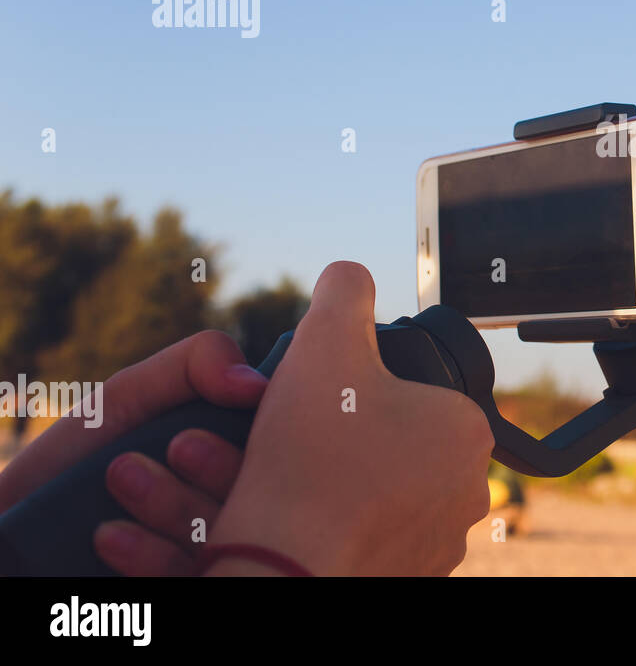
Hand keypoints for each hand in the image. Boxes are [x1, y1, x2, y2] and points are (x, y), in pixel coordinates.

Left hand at [0, 329, 267, 575]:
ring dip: (176, 507)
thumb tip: (258, 384)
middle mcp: (244, 511)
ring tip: (122, 475)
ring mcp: (216, 557)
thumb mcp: (133, 394)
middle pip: (269, 501)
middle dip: (222, 470)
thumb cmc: (82, 455)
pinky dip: (151, 558)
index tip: (239, 410)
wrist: (20, 521)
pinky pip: (188, 582)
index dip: (277, 433)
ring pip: (228, 543)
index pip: (291, 450)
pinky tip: (109, 535)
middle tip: (179, 446)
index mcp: (248, 459)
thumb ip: (196, 364)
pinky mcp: (183, 588)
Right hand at [206, 261, 492, 575]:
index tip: (331, 399)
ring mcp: (441, 543)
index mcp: (466, 431)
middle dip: (353, 433)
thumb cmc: (311, 464)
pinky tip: (307, 516)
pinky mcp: (409, 578)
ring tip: (302, 475)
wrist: (282, 574)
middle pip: (400, 439)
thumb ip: (344, 292)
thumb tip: (350, 276)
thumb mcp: (324, 343)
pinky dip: (342, 525)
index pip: (419, 388)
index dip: (365, 385)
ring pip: (386, 490)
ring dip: (347, 479)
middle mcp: (469, 491)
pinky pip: (373, 537)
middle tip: (308, 436)